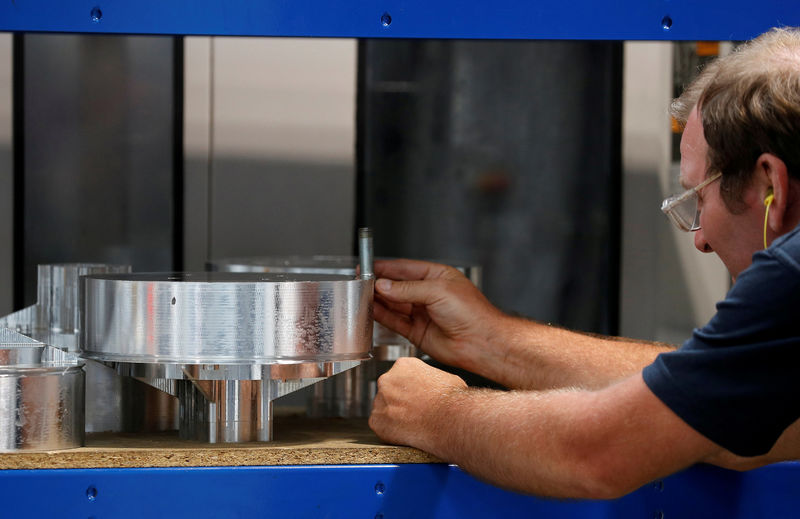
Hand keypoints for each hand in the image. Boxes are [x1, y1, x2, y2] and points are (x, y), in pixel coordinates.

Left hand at [369, 357, 466, 449]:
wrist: (451, 421)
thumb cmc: (452, 400)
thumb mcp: (445, 378)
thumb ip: (430, 379)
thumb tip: (434, 385)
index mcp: (404, 365)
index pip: (400, 375)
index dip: (409, 388)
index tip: (416, 397)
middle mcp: (387, 380)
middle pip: (389, 390)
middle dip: (398, 400)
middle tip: (414, 411)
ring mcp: (380, 400)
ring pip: (383, 408)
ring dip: (394, 415)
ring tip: (413, 424)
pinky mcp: (376, 421)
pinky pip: (380, 426)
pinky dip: (390, 431)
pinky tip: (406, 433)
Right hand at [373, 259, 506, 372]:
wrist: (481, 342)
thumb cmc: (471, 313)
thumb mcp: (437, 291)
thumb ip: (407, 289)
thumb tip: (384, 285)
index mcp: (437, 277)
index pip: (405, 269)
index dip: (385, 268)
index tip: (367, 267)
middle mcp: (428, 294)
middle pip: (397, 286)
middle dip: (379, 284)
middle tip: (360, 282)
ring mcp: (422, 313)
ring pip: (394, 304)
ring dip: (378, 300)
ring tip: (362, 296)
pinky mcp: (417, 331)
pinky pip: (395, 321)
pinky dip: (383, 316)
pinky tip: (372, 310)